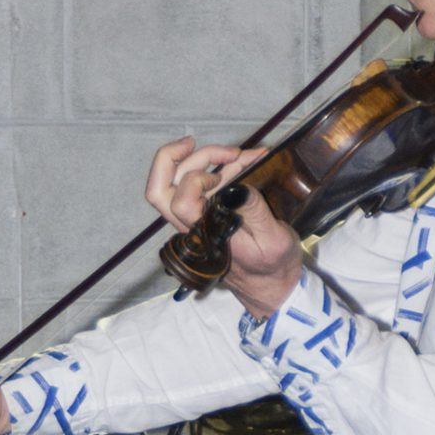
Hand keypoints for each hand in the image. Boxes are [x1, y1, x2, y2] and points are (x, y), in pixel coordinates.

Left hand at [146, 136, 303, 316]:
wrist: (272, 286)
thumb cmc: (272, 267)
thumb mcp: (272, 240)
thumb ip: (254, 212)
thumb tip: (238, 186)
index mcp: (205, 234)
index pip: (178, 201)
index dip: (195, 179)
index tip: (222, 175)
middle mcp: (193, 224)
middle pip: (161, 187)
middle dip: (180, 157)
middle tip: (218, 148)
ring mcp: (198, 217)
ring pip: (176, 181)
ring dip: (204, 158)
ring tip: (241, 153)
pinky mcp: (208, 212)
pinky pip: (202, 183)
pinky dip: (220, 165)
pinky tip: (246, 158)